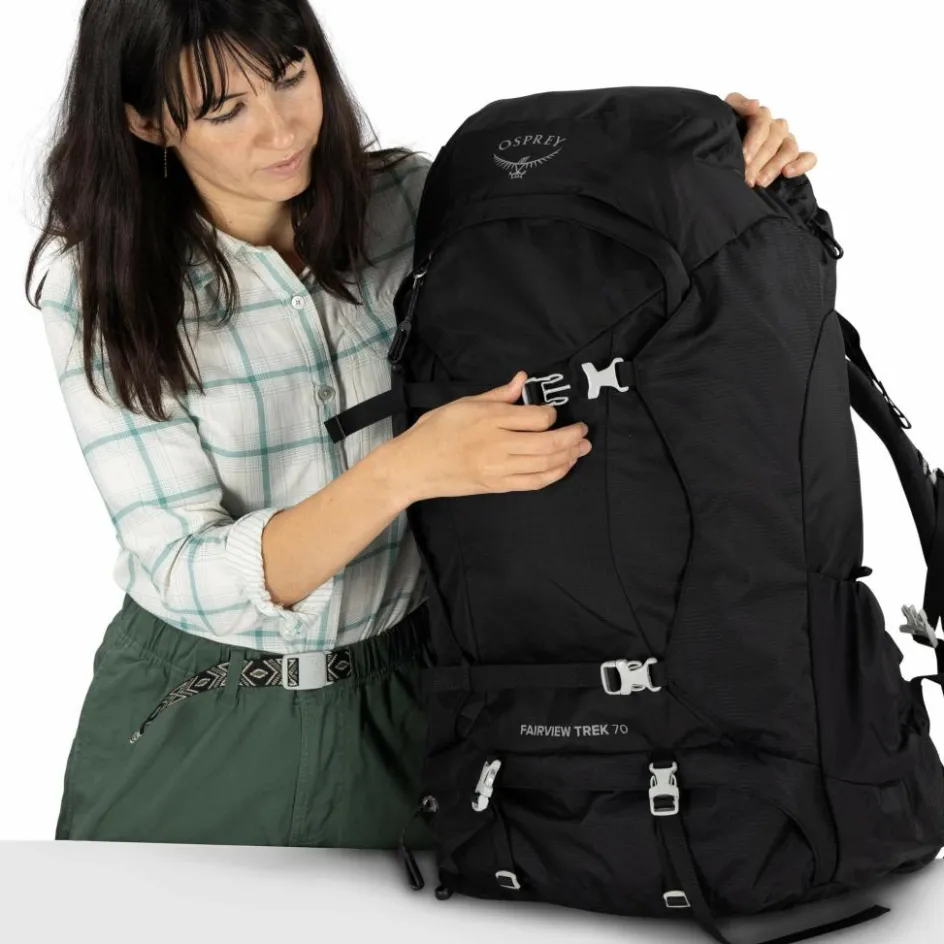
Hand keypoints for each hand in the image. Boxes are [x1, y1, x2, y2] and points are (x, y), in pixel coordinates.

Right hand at [387, 370, 591, 501]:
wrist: (413, 466)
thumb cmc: (434, 431)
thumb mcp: (463, 403)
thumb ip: (497, 394)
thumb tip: (521, 379)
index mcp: (488, 419)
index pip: (536, 418)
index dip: (552, 414)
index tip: (552, 412)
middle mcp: (496, 445)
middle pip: (548, 442)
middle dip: (573, 437)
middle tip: (584, 431)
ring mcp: (498, 468)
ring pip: (546, 464)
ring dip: (570, 456)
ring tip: (581, 448)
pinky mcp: (497, 485)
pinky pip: (534, 482)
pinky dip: (554, 474)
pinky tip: (564, 466)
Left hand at [724, 92, 817, 187]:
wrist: (719, 166)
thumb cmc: (721, 144)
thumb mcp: (724, 122)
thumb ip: (737, 106)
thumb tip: (755, 104)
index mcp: (757, 115)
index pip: (762, 119)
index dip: (754, 138)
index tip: (744, 156)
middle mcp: (773, 126)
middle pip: (774, 138)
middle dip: (759, 159)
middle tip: (747, 177)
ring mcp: (786, 141)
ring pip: (789, 149)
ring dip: (775, 166)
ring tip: (760, 182)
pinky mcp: (796, 157)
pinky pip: (809, 158)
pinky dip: (801, 165)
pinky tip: (788, 173)